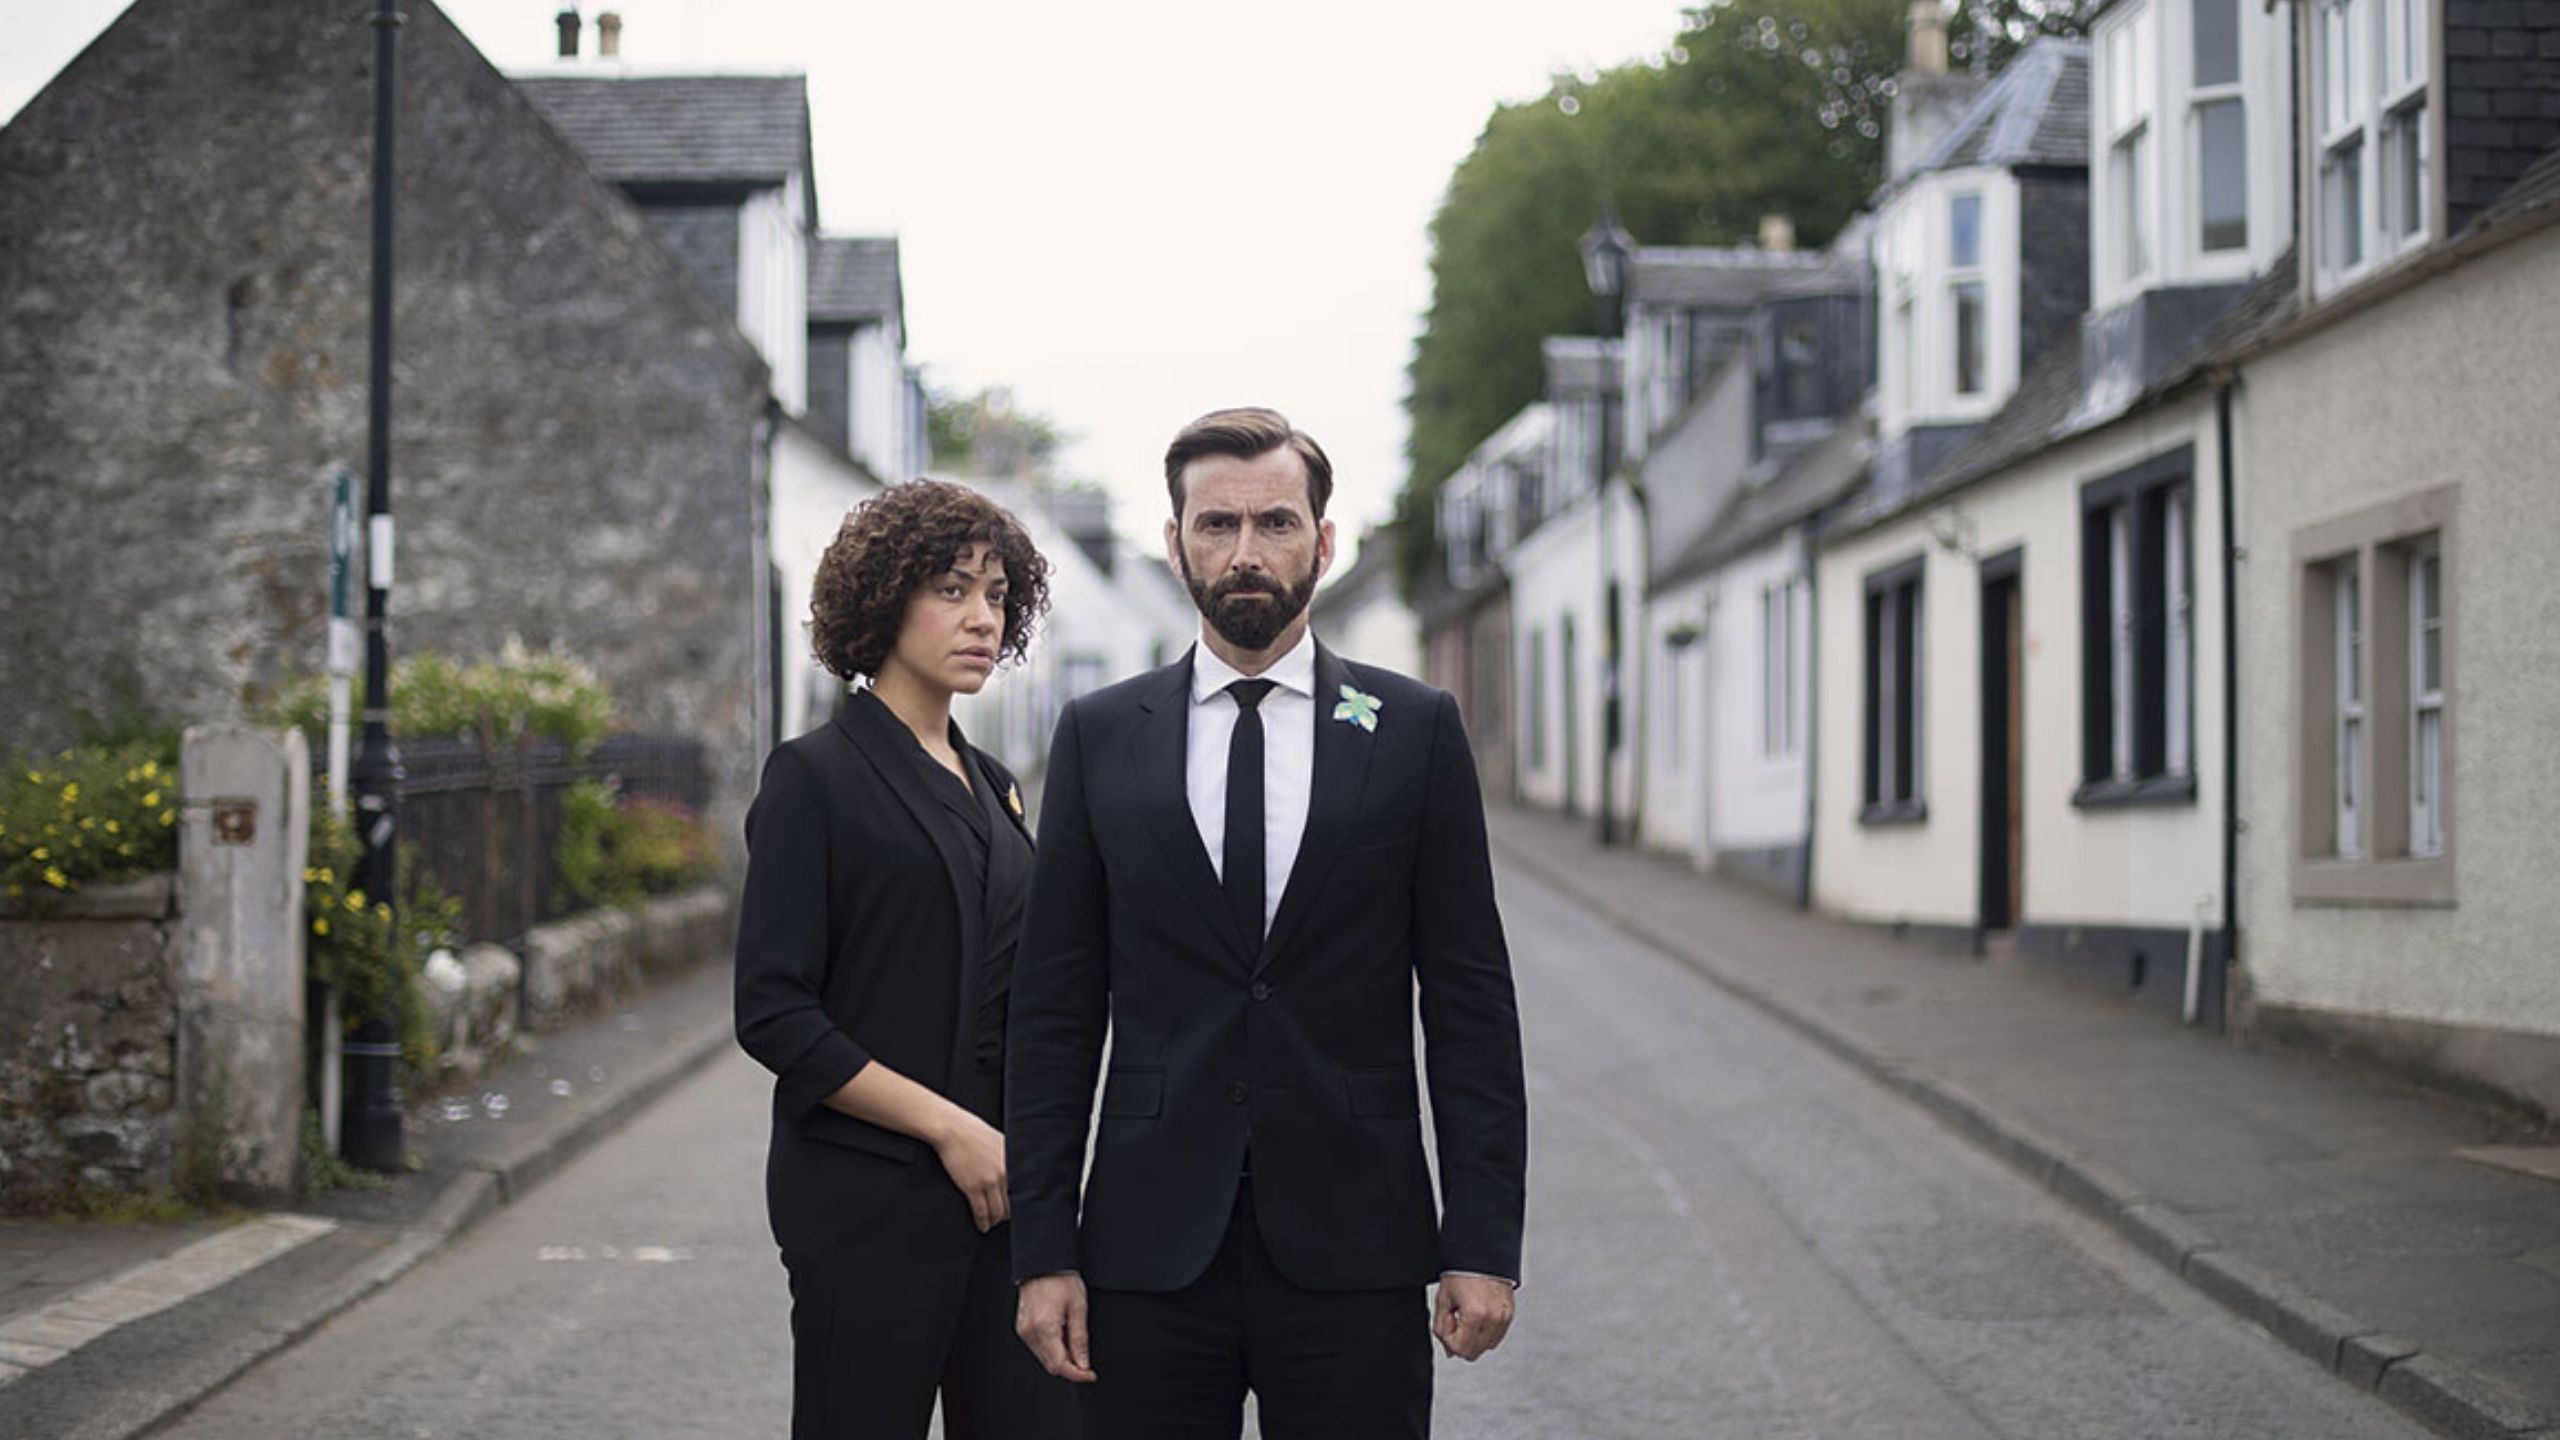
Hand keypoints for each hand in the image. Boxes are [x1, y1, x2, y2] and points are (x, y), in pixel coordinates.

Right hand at [929, 1112, 1007, 1232]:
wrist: (952, 1129)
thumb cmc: (972, 1131)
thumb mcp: (998, 1141)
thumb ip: (1007, 1157)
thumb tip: (1012, 1170)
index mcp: (1012, 1161)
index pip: (1021, 1189)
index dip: (1019, 1202)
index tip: (1016, 1209)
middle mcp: (1005, 1173)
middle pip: (1011, 1203)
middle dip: (1006, 1214)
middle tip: (1002, 1219)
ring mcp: (989, 1181)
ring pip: (997, 1211)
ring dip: (994, 1221)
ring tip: (991, 1224)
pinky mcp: (973, 1187)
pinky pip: (981, 1212)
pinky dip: (982, 1222)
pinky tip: (982, 1226)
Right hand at [1015, 1272, 1096, 1382]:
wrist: (1042, 1264)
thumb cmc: (1061, 1280)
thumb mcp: (1078, 1308)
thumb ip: (1080, 1339)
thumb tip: (1083, 1364)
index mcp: (1045, 1327)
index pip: (1060, 1365)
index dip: (1077, 1374)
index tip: (1090, 1375)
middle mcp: (1030, 1332)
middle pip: (1051, 1365)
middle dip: (1071, 1367)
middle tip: (1086, 1359)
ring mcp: (1023, 1331)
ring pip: (1044, 1359)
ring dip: (1061, 1358)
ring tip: (1072, 1338)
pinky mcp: (1022, 1328)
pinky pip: (1038, 1348)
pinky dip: (1052, 1349)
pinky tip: (1061, 1335)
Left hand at [1433, 1273, 1514, 1361]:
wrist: (1481, 1255)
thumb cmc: (1463, 1271)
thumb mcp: (1444, 1299)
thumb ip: (1441, 1327)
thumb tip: (1449, 1350)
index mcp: (1475, 1314)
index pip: (1461, 1350)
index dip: (1449, 1340)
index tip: (1449, 1323)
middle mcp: (1493, 1318)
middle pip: (1474, 1352)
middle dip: (1462, 1341)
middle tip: (1457, 1320)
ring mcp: (1504, 1317)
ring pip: (1486, 1346)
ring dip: (1474, 1337)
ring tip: (1468, 1316)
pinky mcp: (1510, 1314)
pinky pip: (1497, 1336)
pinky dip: (1486, 1332)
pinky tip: (1478, 1316)